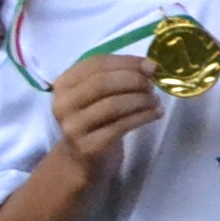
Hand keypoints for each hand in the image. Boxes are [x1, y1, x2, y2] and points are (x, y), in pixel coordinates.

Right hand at [46, 54, 163, 175]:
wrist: (81, 158)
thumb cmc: (96, 119)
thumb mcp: (100, 94)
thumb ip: (119, 75)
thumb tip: (150, 65)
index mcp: (63, 83)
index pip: (96, 63)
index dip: (126, 62)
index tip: (151, 65)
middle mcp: (63, 103)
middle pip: (101, 83)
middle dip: (133, 80)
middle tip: (152, 85)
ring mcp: (73, 126)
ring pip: (111, 105)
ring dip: (140, 100)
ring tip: (156, 100)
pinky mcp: (88, 146)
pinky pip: (120, 127)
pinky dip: (143, 117)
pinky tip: (156, 113)